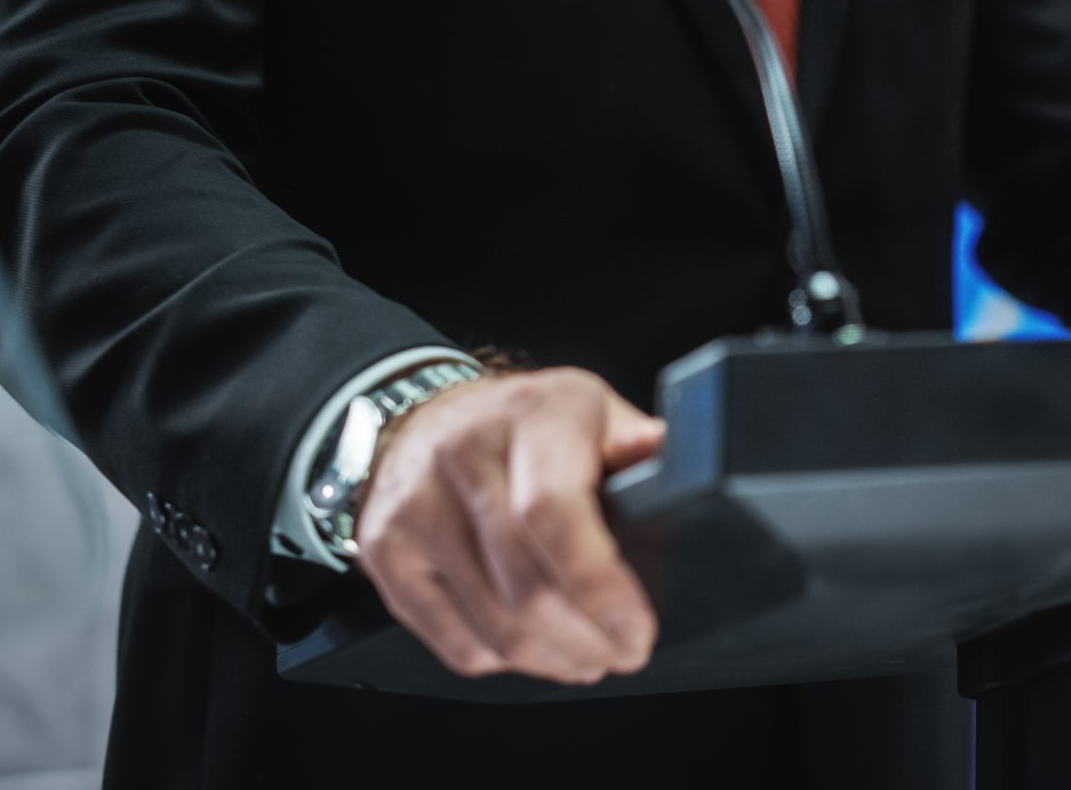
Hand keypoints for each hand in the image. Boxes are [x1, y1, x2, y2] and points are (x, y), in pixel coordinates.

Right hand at [353, 367, 665, 682]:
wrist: (421, 420)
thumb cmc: (525, 424)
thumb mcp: (592, 412)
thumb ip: (640, 448)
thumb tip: (685, 468)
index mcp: (532, 415)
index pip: (554, 514)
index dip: (600, 587)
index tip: (637, 629)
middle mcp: (463, 455)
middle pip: (525, 584)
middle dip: (589, 637)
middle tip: (625, 651)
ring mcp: (415, 507)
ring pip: (493, 623)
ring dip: (553, 657)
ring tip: (589, 656)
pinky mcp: (386, 553)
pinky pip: (454, 638)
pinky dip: (506, 659)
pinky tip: (537, 648)